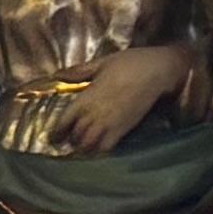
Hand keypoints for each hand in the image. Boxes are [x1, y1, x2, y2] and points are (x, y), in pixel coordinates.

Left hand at [53, 39, 194, 154]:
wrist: (158, 70)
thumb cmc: (130, 62)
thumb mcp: (102, 63)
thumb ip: (79, 72)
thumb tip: (57, 75)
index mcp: (87, 98)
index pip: (65, 121)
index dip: (57, 132)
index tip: (54, 137)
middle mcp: (95, 114)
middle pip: (76, 136)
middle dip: (70, 141)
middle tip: (68, 142)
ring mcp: (110, 123)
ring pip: (90, 144)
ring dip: (83, 148)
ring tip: (82, 147)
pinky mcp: (125, 128)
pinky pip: (108, 146)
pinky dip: (100, 150)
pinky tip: (98, 148)